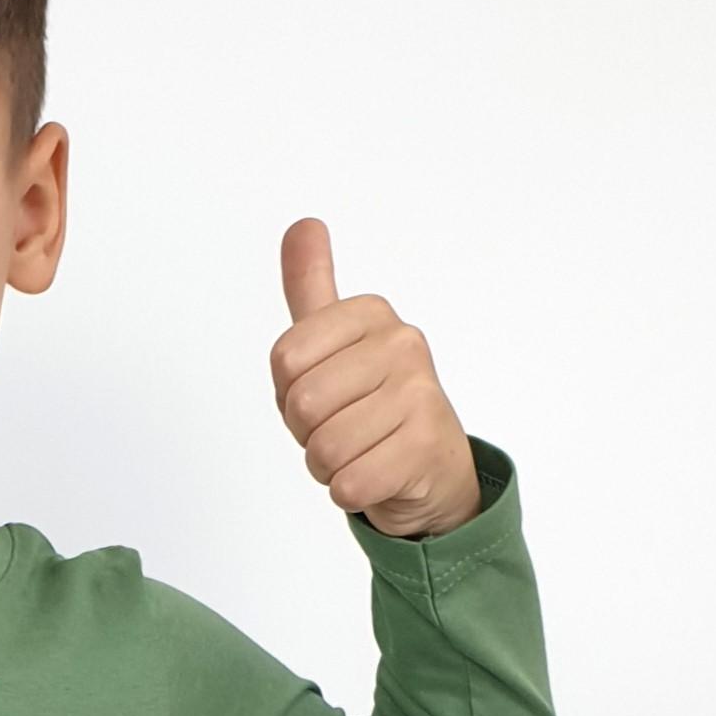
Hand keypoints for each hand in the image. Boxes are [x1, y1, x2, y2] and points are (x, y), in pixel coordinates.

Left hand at [271, 218, 481, 538]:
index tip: (325, 391)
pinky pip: (349, 482)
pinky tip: (376, 474)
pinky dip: (350, 491)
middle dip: (308, 432)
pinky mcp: (427, 445)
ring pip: (325, 447)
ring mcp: (420, 393)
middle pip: (301, 404)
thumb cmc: (370, 404)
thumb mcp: (332, 343)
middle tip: (344, 427)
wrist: (430, 468)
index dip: (289, 390)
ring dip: (328, 466)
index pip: (285, 358)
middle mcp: (402, 342)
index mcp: (372, 313)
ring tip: (360, 451)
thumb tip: (303, 224)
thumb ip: (311, 286)